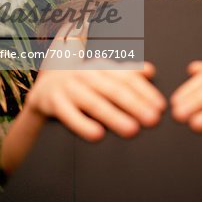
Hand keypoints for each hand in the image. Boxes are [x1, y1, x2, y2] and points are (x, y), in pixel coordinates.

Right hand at [25, 61, 166, 141]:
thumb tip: (149, 70)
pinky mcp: (53, 102)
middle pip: (114, 90)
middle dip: (136, 105)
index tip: (160, 106)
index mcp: (100, 66)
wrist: (41, 88)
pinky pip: (69, 115)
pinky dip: (82, 125)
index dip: (144, 91)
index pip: (126, 78)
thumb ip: (126, 70)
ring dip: (114, 116)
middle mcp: (86, 74)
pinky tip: (98, 136)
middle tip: (153, 120)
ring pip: (94, 103)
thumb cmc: (80, 80)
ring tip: (132, 130)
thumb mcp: (101, 71)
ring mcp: (69, 87)